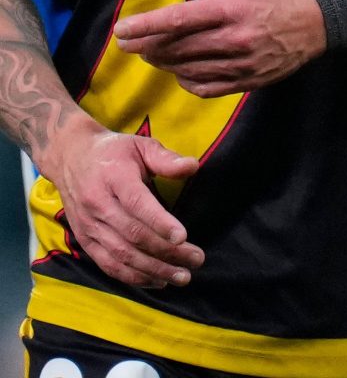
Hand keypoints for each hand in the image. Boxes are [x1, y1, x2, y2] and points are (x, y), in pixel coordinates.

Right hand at [39, 121, 202, 287]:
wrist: (70, 159)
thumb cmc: (114, 152)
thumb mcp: (140, 145)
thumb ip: (166, 158)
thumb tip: (192, 167)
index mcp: (114, 178)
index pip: (137, 204)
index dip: (160, 222)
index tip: (183, 236)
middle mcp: (98, 205)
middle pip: (132, 235)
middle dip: (166, 251)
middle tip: (196, 260)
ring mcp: (89, 226)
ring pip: (121, 254)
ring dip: (153, 269)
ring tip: (182, 276)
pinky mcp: (85, 241)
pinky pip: (108, 264)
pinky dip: (132, 277)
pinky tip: (157, 281)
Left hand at [112, 0, 325, 96]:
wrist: (319, 22)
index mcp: (229, 8)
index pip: (177, 20)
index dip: (145, 26)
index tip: (120, 30)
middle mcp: (233, 38)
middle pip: (175, 48)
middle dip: (146, 46)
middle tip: (130, 42)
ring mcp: (240, 63)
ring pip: (186, 69)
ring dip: (163, 63)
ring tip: (153, 53)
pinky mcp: (247, 81)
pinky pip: (205, 87)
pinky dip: (186, 80)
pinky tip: (181, 70)